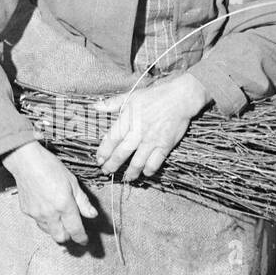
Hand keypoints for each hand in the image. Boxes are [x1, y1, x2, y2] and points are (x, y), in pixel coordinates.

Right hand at [1, 141, 97, 245]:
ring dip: (56, 229)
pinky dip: (45, 220)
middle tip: (72, 230)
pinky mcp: (27, 212)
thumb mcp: (72, 182)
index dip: (81, 238)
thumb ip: (82, 201)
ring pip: (49, 232)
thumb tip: (92, 214)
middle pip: (61, 237)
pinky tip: (47, 209)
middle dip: (68, 237)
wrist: (26, 161)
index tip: (84, 240)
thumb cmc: (49, 167)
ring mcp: (36, 214)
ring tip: (59, 218)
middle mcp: (50, 213)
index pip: (75, 230)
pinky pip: (38, 222)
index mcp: (64, 205)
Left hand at [94, 73, 211, 181]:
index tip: (99, 159)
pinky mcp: (164, 145)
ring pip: (137, 162)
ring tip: (125, 178)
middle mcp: (137, 132)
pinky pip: (154, 163)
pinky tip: (145, 173)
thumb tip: (96, 106)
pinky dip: (149, 170)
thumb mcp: (131, 95)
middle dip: (112, 165)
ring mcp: (151, 140)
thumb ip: (113, 103)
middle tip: (106, 171)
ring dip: (130, 173)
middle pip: (121, 154)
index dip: (103, 152)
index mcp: (127, 120)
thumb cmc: (155, 96)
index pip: (111, 140)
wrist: (179, 97)